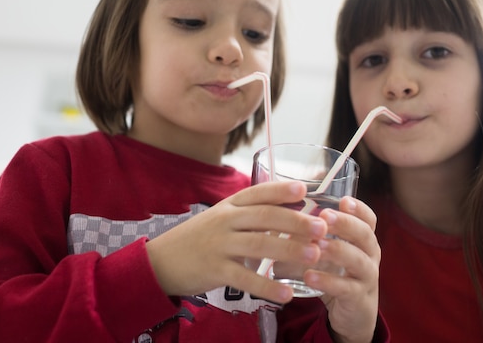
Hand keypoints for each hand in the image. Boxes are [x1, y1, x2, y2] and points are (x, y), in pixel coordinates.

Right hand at [145, 181, 327, 303]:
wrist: (161, 261)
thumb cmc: (199, 238)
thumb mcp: (222, 218)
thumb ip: (251, 215)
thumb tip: (290, 212)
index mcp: (229, 205)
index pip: (258, 192)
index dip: (281, 189)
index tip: (305, 189)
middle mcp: (225, 220)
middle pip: (265, 216)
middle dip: (296, 221)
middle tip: (322, 227)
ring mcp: (219, 244)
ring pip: (260, 245)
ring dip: (290, 250)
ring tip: (314, 255)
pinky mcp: (215, 270)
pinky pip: (246, 278)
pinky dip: (268, 286)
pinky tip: (287, 293)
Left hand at [303, 197, 379, 342]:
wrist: (353, 314)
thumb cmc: (338, 274)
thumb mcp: (330, 252)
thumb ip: (314, 235)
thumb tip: (282, 217)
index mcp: (364, 240)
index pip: (369, 219)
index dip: (359, 208)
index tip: (344, 200)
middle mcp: (370, 255)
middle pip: (365, 234)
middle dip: (345, 223)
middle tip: (325, 216)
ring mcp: (367, 276)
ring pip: (357, 259)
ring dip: (337, 249)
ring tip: (317, 245)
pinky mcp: (358, 298)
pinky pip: (345, 287)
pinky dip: (327, 281)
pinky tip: (309, 276)